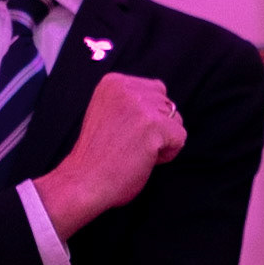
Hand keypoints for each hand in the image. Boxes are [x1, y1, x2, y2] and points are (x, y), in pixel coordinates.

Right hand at [36, 73, 185, 238]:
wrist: (83, 182)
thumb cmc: (96, 157)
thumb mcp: (109, 113)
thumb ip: (131, 104)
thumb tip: (165, 105)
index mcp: (114, 82)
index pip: (153, 91)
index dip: (146, 117)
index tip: (124, 134)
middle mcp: (126, 88)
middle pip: (166, 104)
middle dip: (156, 127)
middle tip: (130, 145)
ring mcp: (140, 105)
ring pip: (176, 120)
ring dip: (162, 140)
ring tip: (136, 151)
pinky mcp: (153, 125)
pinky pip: (180, 138)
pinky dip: (167, 154)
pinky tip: (144, 159)